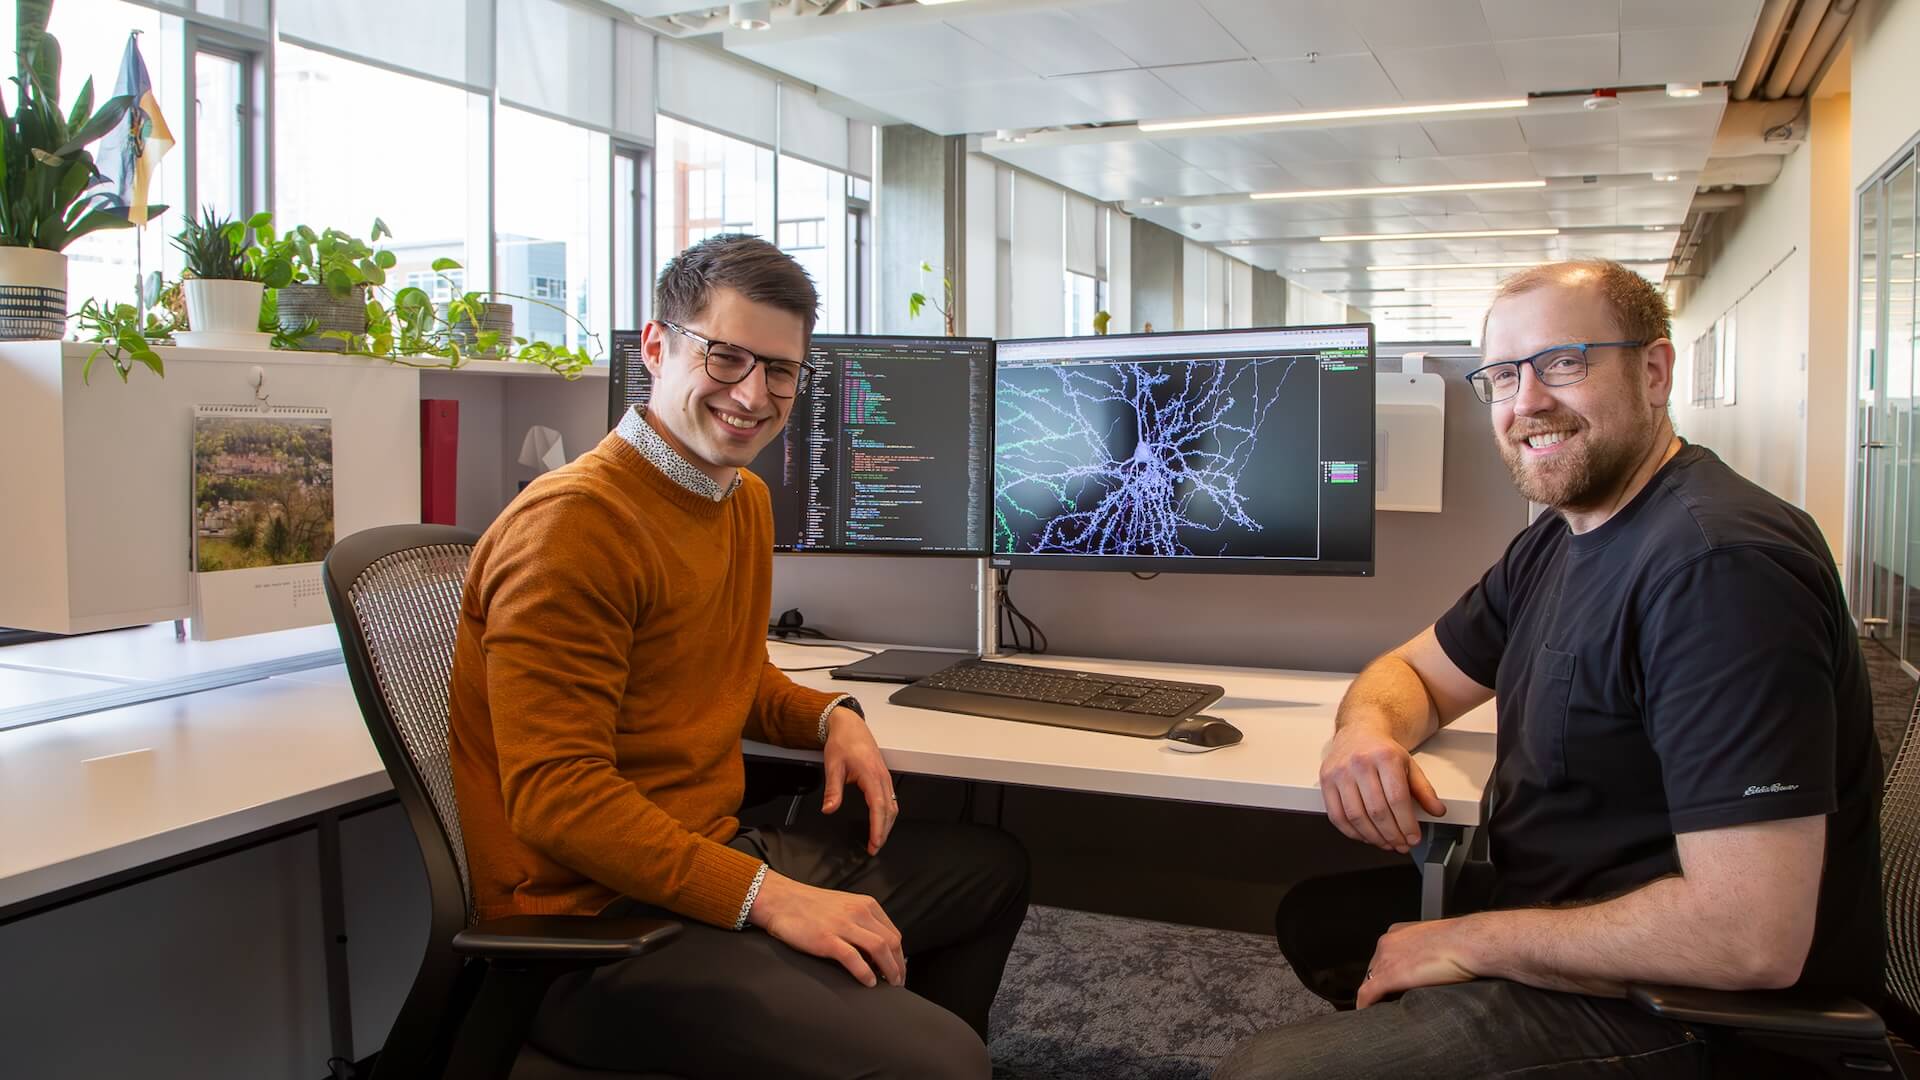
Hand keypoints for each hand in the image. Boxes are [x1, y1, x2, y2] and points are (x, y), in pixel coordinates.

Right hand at [747, 870, 905, 987]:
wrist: (781, 900)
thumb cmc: (811, 906)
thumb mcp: (845, 905)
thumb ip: (862, 921)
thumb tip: (877, 948)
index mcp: (866, 904)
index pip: (893, 933)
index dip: (900, 956)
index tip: (899, 970)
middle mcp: (859, 912)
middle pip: (891, 942)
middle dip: (898, 966)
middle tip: (897, 984)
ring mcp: (843, 925)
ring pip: (879, 949)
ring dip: (889, 971)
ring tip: (889, 986)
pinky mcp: (826, 939)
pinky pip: (854, 958)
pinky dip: (865, 973)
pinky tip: (869, 983)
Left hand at [822, 706, 896, 854]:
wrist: (849, 726)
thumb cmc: (842, 743)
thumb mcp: (833, 766)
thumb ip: (833, 790)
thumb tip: (829, 809)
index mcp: (870, 775)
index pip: (878, 807)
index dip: (878, 827)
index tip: (874, 842)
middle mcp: (882, 777)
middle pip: (890, 810)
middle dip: (884, 831)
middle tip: (874, 848)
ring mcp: (885, 776)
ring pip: (893, 805)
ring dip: (888, 824)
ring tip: (878, 839)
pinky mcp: (883, 776)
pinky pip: (891, 798)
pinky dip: (889, 814)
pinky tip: (882, 821)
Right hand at [1320, 723, 1445, 853]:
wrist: (1358, 732)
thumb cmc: (1382, 751)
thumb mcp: (1409, 765)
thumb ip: (1424, 789)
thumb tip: (1437, 810)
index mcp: (1385, 757)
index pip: (1397, 799)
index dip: (1406, 824)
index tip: (1413, 838)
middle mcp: (1359, 763)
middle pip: (1376, 810)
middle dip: (1392, 834)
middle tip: (1401, 844)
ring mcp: (1339, 772)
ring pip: (1356, 816)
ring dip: (1373, 837)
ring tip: (1386, 843)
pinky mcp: (1326, 781)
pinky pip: (1336, 816)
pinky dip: (1352, 832)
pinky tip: (1365, 836)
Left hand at [1356, 916, 1478, 1008]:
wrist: (1470, 943)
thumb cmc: (1464, 943)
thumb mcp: (1440, 943)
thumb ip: (1427, 952)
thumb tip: (1432, 968)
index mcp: (1398, 932)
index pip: (1384, 957)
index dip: (1387, 974)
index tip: (1392, 986)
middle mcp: (1387, 943)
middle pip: (1375, 969)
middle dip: (1381, 986)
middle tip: (1388, 1002)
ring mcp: (1385, 959)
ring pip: (1370, 982)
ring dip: (1375, 997)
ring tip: (1382, 1011)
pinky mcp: (1388, 976)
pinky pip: (1367, 995)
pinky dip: (1365, 1006)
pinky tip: (1369, 1016)